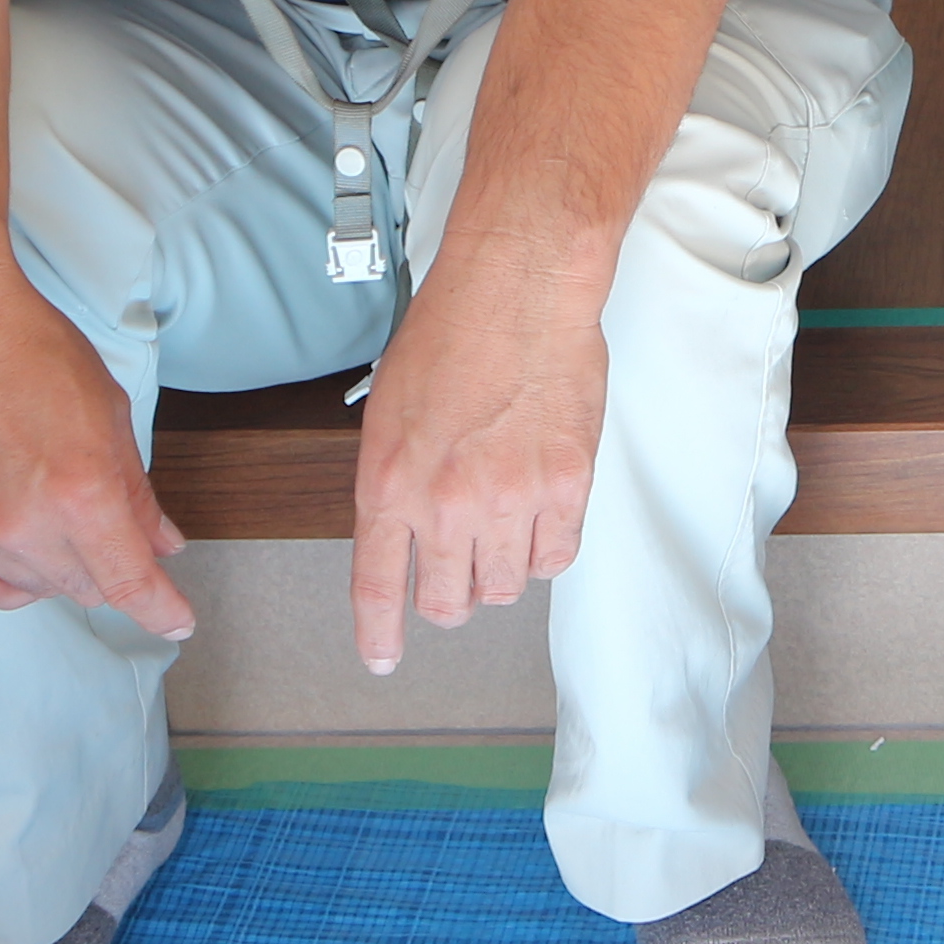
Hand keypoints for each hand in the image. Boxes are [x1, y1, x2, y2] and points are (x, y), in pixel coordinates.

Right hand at [0, 261, 195, 639]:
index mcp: (80, 492)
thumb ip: (137, 494)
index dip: (161, 608)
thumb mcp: (109, 414)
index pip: (129, 581)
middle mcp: (24, 524)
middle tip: (111, 526)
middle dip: (111, 566)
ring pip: (37, 590)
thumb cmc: (30, 351)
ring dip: (61, 568)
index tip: (176, 620)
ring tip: (58, 512)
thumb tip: (162, 544)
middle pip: (86, 586)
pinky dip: (10, 583)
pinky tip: (23, 556)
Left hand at [347, 245, 614, 671]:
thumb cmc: (454, 329)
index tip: (384, 655)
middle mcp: (445, 502)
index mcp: (389, 482)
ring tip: (504, 525)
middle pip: (447, 602)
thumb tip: (406, 527)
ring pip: (503, 587)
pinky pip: (556, 557)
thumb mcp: (390, 410)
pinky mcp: (566, 486)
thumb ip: (395, 479)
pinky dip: (546, 550)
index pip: (378, 586)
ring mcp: (509, 499)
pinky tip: (541, 518)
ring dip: (500, 569)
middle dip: (449, 596)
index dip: (379, 633)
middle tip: (460, 569)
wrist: (518, 288)